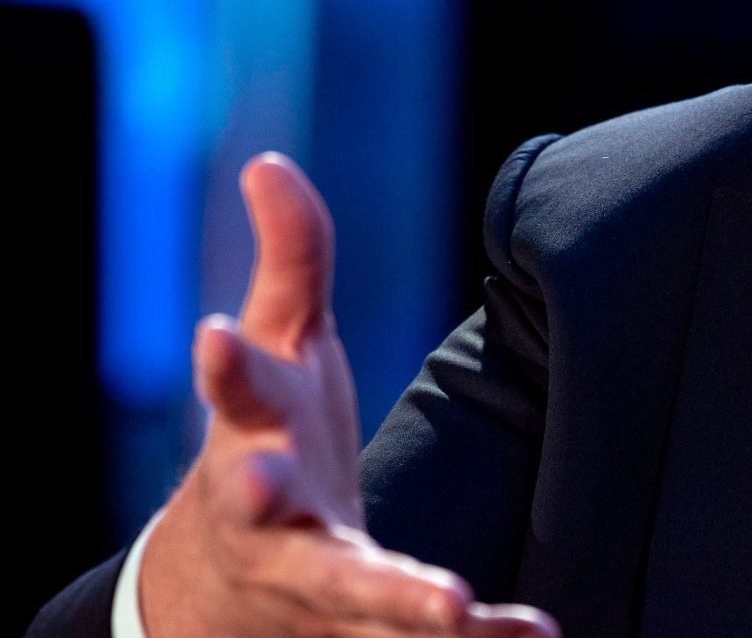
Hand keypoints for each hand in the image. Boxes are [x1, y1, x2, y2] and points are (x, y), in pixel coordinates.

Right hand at [139, 153, 558, 637]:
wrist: (230, 586)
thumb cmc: (268, 438)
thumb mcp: (281, 347)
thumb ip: (290, 259)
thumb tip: (269, 161)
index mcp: (250, 430)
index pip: (231, 388)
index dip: (224, 361)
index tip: (214, 332)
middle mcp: (267, 512)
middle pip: (254, 505)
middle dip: (255, 494)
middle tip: (264, 484)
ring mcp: (311, 577)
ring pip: (343, 591)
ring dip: (395, 597)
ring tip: (450, 605)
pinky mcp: (362, 628)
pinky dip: (477, 636)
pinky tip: (537, 631)